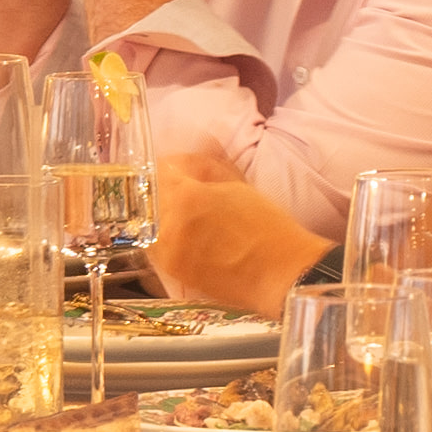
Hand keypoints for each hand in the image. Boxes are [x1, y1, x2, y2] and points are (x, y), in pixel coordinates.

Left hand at [146, 171, 327, 315]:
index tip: (179, 168)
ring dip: (162, 214)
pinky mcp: (173, 272)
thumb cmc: (268, 227)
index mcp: (187, 196)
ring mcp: (169, 251)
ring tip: (187, 216)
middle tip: (184, 191)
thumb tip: (184, 158)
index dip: (172, 166)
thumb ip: (205, 167)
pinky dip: (165, 238)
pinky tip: (187, 236)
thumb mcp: (237, 185)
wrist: (282, 272)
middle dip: (164, 189)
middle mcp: (170, 224)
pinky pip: (157, 248)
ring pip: (149, 223)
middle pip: (150, 196)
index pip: (160, 170)